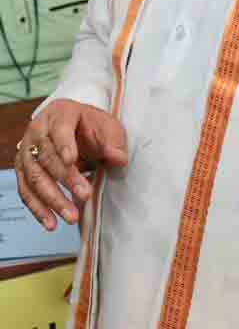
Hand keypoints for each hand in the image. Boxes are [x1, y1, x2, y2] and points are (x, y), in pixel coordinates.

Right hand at [15, 98, 127, 230]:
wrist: (75, 128)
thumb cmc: (91, 126)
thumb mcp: (108, 128)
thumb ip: (114, 143)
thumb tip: (119, 158)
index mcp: (60, 113)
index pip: (60, 128)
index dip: (64, 144)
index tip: (72, 161)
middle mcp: (38, 130)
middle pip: (47, 156)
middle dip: (66, 179)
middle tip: (85, 194)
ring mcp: (27, 150)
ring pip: (34, 177)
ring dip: (52, 199)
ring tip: (71, 216)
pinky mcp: (23, 170)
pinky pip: (26, 191)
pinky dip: (38, 209)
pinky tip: (51, 223)